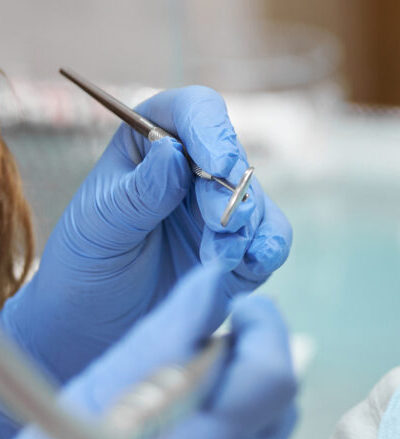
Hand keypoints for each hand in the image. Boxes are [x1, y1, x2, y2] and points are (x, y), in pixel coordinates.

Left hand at [0, 88, 291, 434]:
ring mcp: (222, 208)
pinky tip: (249, 265)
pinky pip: (272, 239)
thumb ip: (139, 192)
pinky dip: (267, 250)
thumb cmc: (86, 266)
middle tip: (218, 224)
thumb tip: (173, 151)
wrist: (95, 326)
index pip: (193, 112)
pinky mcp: (244, 247)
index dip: (212, 130)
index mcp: (151, 143)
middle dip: (231, 192)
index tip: (219, 165)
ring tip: (216, 259)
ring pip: (258, 201)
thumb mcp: (99, 226)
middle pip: (234, 158)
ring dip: (246, 229)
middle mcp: (194, 168)